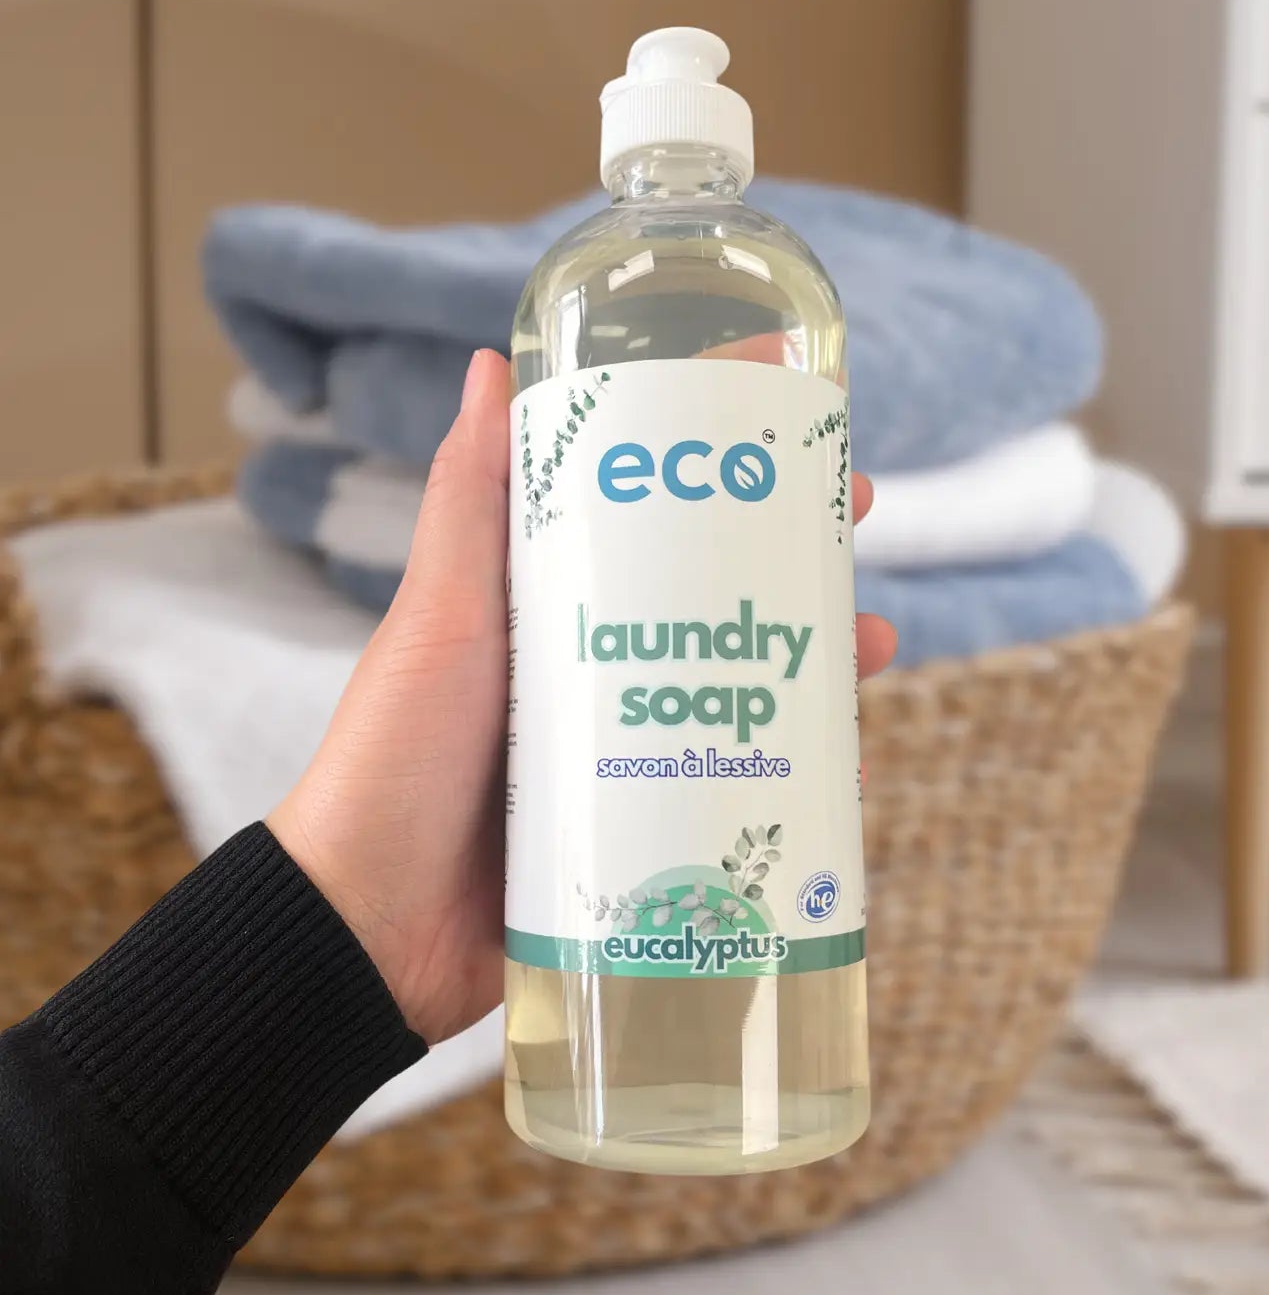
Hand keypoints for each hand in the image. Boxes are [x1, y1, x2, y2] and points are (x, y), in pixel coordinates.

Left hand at [270, 351, 897, 1043]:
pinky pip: (734, 785)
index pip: (649, 510)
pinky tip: (845, 769)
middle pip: (711, 593)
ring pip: (739, 686)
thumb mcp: (439, 615)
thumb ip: (468, 499)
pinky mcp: (642, 827)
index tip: (793, 413)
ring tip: (873, 645)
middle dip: (789, 555)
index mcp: (548, 603)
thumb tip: (489, 367)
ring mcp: (623, 749)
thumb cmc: (394, 756)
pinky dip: (793, 773)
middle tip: (854, 524)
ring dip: (812, 660)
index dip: (723, 462)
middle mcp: (594, 665)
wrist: (370, 928)